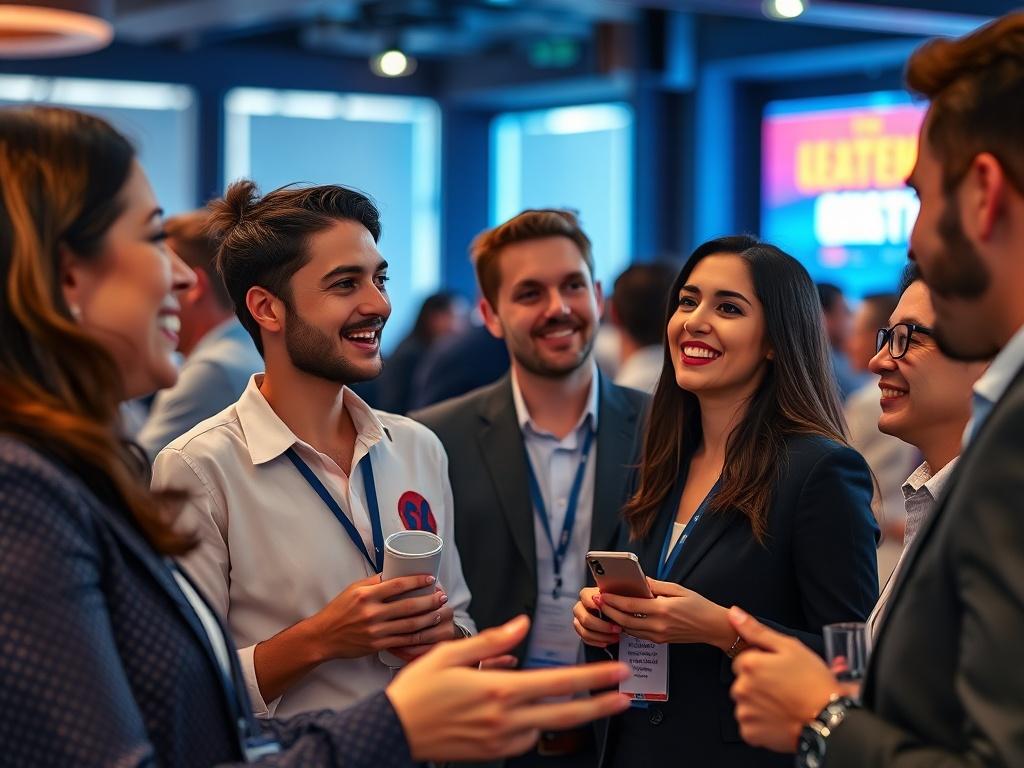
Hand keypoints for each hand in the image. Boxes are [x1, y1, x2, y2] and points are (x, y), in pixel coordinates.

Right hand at [307, 574, 453, 660]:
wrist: (323, 636)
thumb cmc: (339, 610)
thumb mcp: (354, 589)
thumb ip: (375, 582)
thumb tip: (396, 573)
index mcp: (366, 595)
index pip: (398, 585)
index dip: (417, 581)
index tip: (431, 578)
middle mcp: (372, 613)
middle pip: (409, 606)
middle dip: (429, 601)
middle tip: (442, 596)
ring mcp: (375, 631)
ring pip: (409, 625)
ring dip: (428, 618)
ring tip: (439, 612)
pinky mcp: (377, 645)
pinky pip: (402, 641)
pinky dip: (418, 637)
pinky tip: (428, 632)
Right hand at [386, 616, 630, 761]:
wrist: (393, 730)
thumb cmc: (418, 689)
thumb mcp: (452, 653)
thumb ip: (493, 639)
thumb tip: (523, 624)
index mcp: (499, 690)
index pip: (558, 683)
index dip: (592, 679)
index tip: (616, 673)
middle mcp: (504, 719)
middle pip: (564, 714)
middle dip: (599, 705)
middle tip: (624, 696)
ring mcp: (499, 740)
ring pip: (543, 727)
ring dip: (560, 713)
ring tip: (571, 697)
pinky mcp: (491, 753)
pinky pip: (522, 738)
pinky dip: (528, 723)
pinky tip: (521, 709)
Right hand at [573, 587, 621, 647]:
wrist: (616, 612)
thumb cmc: (616, 602)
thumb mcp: (616, 596)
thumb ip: (612, 598)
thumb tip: (611, 599)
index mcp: (586, 595)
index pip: (584, 597)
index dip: (593, 604)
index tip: (605, 609)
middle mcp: (580, 607)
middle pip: (585, 618)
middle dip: (602, 626)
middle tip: (618, 629)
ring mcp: (579, 620)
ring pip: (584, 631)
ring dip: (601, 636)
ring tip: (615, 637)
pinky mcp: (581, 631)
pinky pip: (585, 639)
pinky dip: (597, 642)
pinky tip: (608, 642)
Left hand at [596, 578, 733, 648]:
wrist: (713, 627)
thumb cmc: (699, 606)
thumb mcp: (678, 589)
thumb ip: (656, 586)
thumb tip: (639, 580)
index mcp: (662, 610)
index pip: (630, 606)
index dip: (613, 600)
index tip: (602, 594)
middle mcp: (658, 625)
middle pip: (625, 620)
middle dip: (609, 610)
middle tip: (597, 601)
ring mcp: (658, 635)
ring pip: (629, 629)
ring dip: (615, 619)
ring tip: (606, 608)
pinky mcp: (660, 641)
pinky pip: (638, 634)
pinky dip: (627, 626)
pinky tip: (621, 618)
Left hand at [728, 606, 838, 752]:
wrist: (829, 720)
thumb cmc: (813, 682)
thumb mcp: (789, 647)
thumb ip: (756, 630)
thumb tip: (733, 612)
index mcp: (748, 664)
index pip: (743, 661)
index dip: (762, 665)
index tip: (779, 672)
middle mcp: (740, 688)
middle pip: (743, 682)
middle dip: (759, 684)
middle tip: (784, 689)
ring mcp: (744, 712)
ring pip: (746, 703)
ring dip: (759, 704)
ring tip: (784, 704)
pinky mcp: (750, 733)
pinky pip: (750, 725)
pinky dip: (761, 723)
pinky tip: (779, 719)